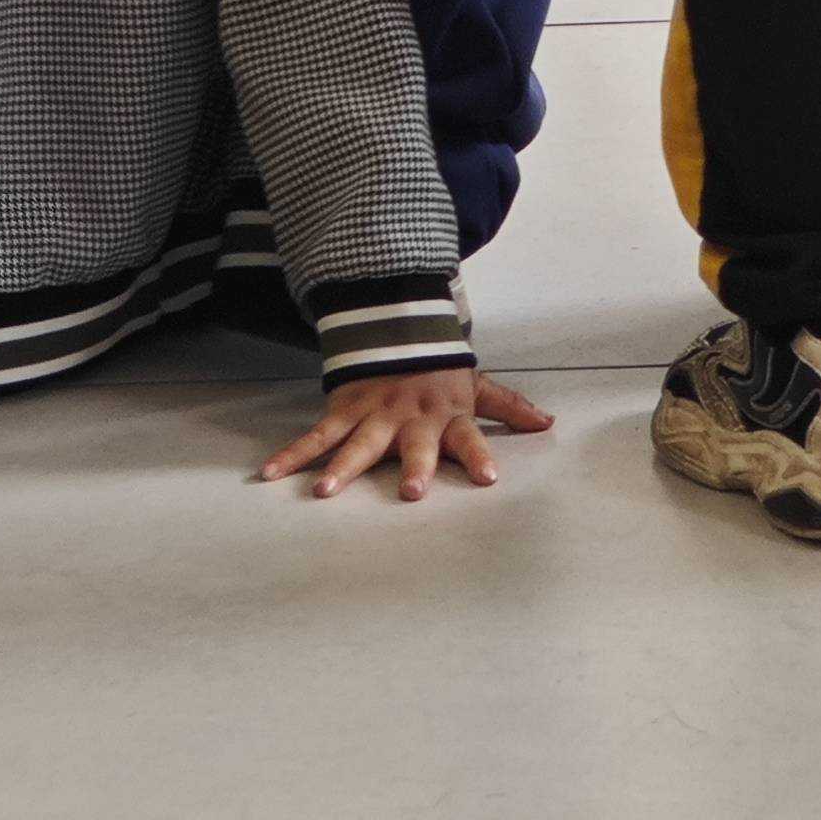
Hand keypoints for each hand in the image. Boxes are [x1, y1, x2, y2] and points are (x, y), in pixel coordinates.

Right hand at [257, 368, 553, 501]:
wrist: (395, 327)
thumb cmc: (439, 370)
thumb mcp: (475, 384)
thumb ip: (509, 408)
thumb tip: (548, 424)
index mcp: (447, 413)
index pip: (470, 436)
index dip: (480, 455)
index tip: (489, 478)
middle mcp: (411, 417)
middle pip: (414, 444)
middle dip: (414, 466)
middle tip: (411, 492)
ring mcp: (374, 414)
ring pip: (358, 443)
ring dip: (342, 467)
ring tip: (325, 492)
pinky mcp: (344, 410)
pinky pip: (317, 436)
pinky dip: (293, 454)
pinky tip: (272, 473)